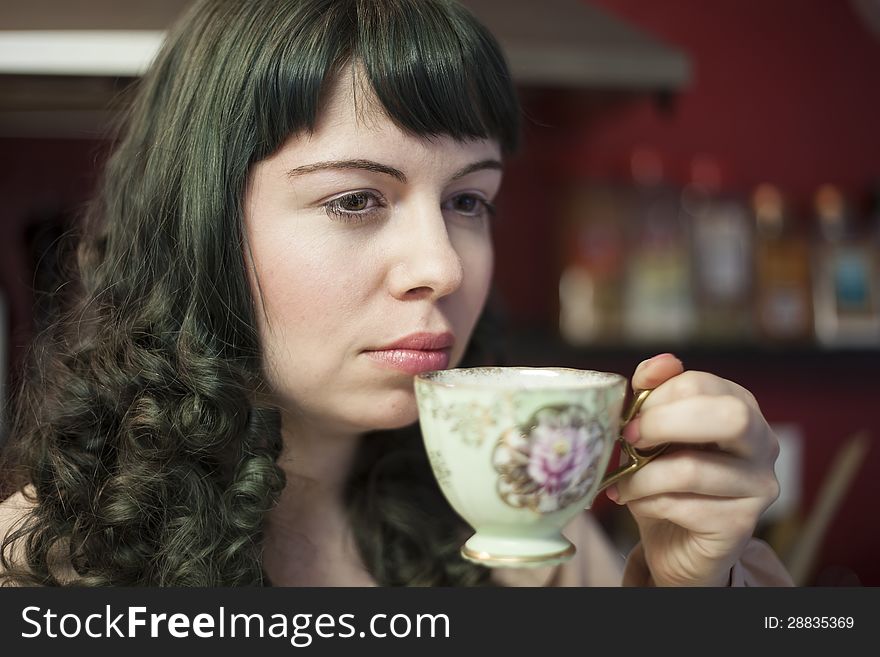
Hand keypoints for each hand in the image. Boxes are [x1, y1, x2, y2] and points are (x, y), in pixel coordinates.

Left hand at [607, 353, 780, 585]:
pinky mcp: (741, 525)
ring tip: (622, 482)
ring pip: (693, 468)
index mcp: (741, 408)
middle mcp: (762, 443)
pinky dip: (647, 502)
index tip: (628, 417)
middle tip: (628, 439)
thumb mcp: (655, 432)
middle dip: (663, 423)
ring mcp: (758, 486)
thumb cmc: (666, 479)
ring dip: (642, 475)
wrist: (678, 543)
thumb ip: (655, 393)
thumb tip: (658, 364)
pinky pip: (683, 505)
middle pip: (727, 416)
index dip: (657, 396)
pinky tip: (637, 503)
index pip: (701, 384)